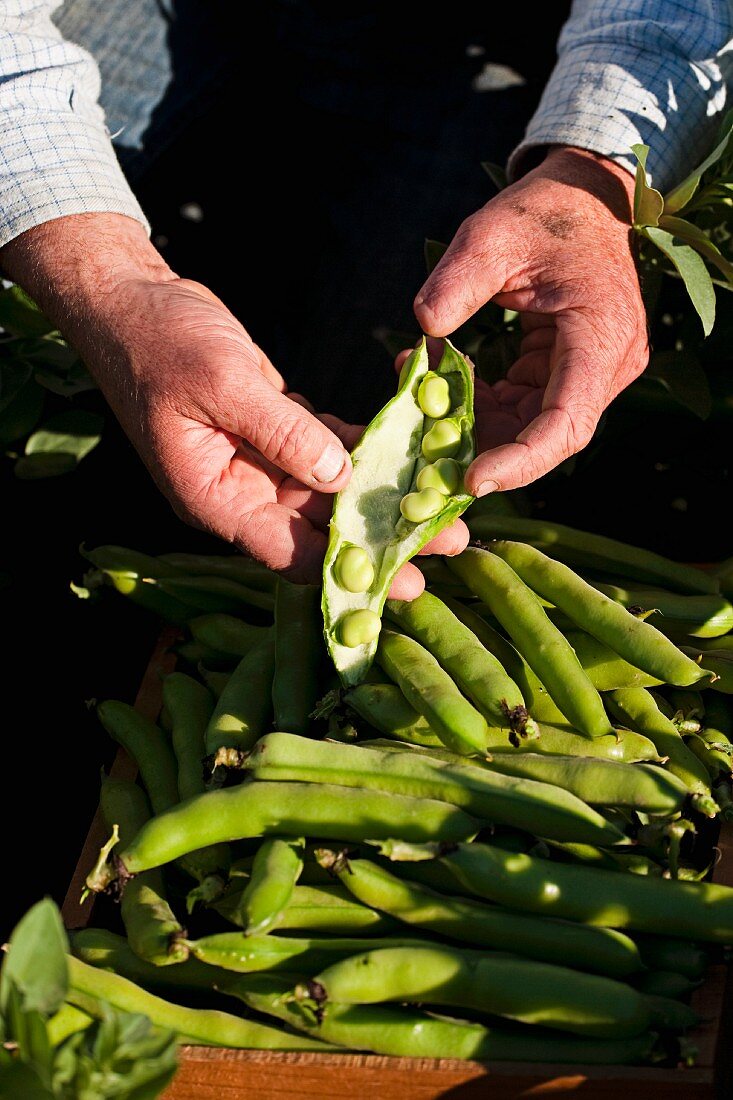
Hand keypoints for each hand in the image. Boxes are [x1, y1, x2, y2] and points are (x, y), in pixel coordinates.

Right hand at [1, 214, 463, 595]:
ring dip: (382, 495)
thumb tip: (340, 475)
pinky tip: (408, 451)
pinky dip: (361, 450)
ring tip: (442, 501)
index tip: (404, 581)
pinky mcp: (270, 429)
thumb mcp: (223, 381)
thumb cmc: (160, 341)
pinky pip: (323, 448)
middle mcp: (238, 490)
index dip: (348, 569)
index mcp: (214, 497)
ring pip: (328, 491)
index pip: (288, 553)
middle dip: (382, 536)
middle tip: (447, 541)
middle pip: (318, 529)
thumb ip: (282, 432)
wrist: (130, 300)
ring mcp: (255, 462)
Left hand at [414, 147, 648, 493]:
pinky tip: (443, 381)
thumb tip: (423, 330)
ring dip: (477, 426)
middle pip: (547, 437)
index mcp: (601, 337)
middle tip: (425, 455)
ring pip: (531, 427)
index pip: (566, 423)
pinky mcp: (568, 371)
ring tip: (422, 403)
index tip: (471, 482)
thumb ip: (457, 281)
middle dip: (485, 450)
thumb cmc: (545, 211)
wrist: (584, 197)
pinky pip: (524, 407)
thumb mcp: (492, 234)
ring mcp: (591, 372)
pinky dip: (483, 404)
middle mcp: (607, 366)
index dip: (520, 461)